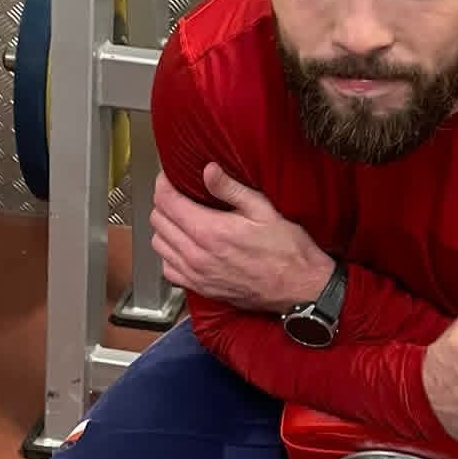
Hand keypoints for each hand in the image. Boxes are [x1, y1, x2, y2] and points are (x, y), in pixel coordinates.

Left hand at [151, 165, 334, 313]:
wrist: (299, 287)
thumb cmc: (287, 250)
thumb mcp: (264, 210)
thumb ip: (231, 189)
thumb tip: (208, 170)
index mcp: (210, 231)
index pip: (167, 202)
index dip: (163, 184)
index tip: (169, 177)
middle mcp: (197, 255)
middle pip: (158, 222)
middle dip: (163, 203)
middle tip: (177, 194)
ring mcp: (196, 274)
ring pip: (158, 245)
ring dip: (164, 228)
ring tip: (179, 218)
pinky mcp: (201, 288)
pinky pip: (168, 269)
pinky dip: (169, 254)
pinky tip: (183, 246)